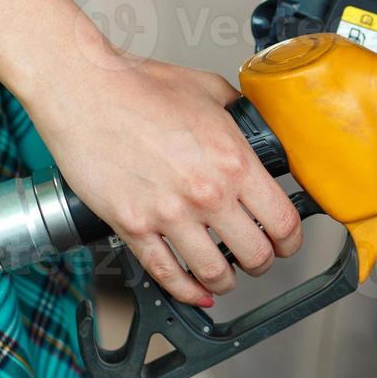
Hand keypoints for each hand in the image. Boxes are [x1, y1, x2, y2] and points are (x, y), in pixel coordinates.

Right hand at [23, 41, 302, 304]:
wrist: (84, 91)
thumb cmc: (139, 86)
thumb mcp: (209, 89)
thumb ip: (239, 115)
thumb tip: (254, 127)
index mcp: (233, 161)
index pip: (283, 220)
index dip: (291, 238)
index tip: (287, 240)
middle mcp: (207, 193)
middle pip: (256, 255)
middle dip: (263, 261)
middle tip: (259, 257)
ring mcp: (169, 214)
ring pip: (214, 273)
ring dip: (226, 280)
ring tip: (227, 275)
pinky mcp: (133, 227)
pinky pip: (166, 274)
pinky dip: (186, 291)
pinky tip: (194, 291)